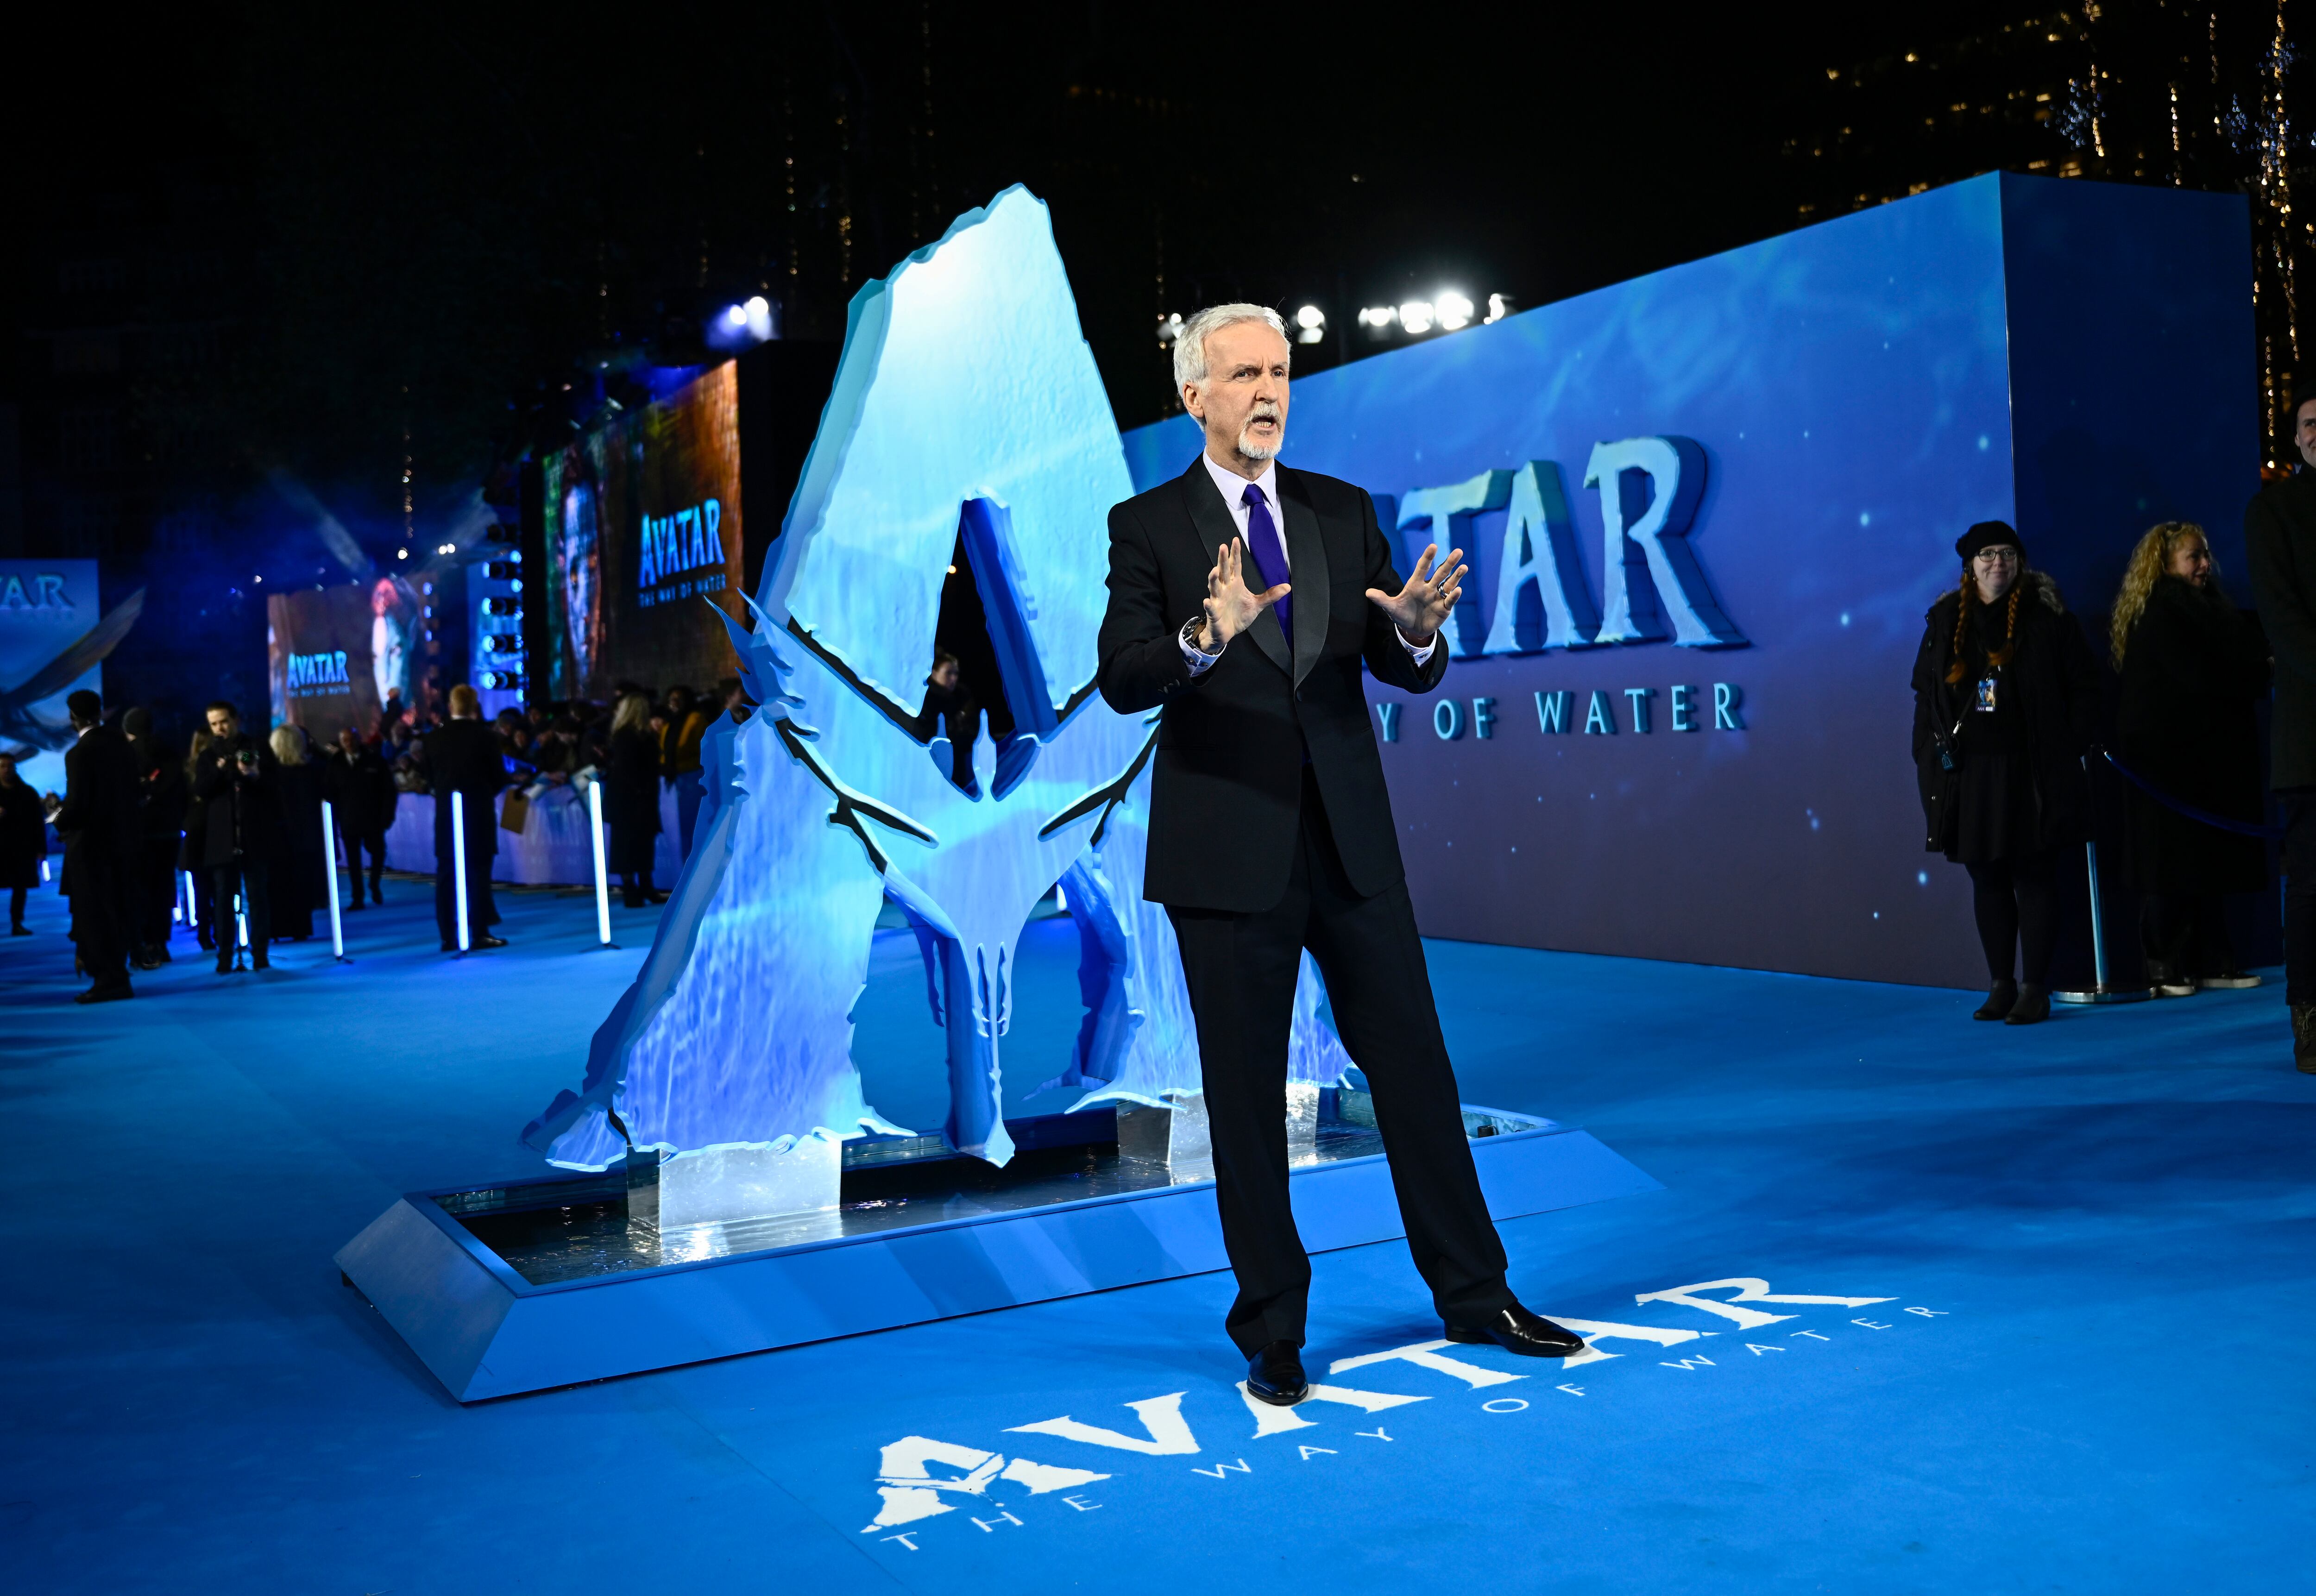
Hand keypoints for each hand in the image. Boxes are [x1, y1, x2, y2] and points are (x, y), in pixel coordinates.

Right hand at [1196, 537, 1289, 652]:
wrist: (1228, 632)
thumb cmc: (1239, 615)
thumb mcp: (1257, 604)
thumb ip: (1270, 595)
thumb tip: (1288, 587)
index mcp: (1235, 584)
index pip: (1235, 566)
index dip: (1235, 554)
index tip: (1235, 540)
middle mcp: (1225, 589)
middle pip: (1223, 572)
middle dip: (1222, 560)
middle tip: (1222, 547)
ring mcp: (1218, 600)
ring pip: (1214, 587)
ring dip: (1213, 579)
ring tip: (1215, 571)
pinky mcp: (1214, 613)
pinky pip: (1211, 608)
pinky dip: (1209, 605)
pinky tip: (1207, 601)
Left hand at [1365, 542, 1465, 644]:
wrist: (1412, 630)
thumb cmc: (1402, 614)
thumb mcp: (1390, 608)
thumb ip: (1381, 599)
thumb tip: (1367, 592)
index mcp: (1416, 584)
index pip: (1423, 568)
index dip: (1428, 557)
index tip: (1433, 546)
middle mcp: (1429, 588)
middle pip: (1440, 573)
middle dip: (1449, 562)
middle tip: (1458, 551)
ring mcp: (1438, 597)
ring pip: (1449, 584)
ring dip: (1456, 576)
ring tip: (1464, 567)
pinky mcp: (1444, 608)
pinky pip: (1450, 600)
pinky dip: (1453, 596)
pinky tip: (1458, 590)